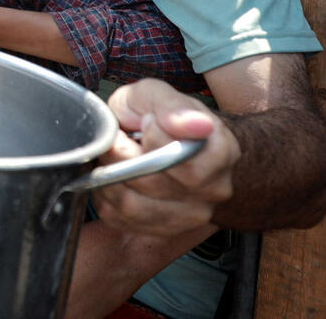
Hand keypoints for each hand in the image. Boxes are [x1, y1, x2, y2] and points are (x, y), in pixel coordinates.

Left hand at [92, 79, 240, 235]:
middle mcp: (213, 189)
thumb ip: (170, 105)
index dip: (151, 136)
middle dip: (121, 156)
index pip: (181, 156)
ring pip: (133, 206)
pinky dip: (105, 196)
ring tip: (114, 158)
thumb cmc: (159, 116)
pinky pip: (120, 219)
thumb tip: (194, 124)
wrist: (164, 140)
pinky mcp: (160, 230)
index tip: (144, 121)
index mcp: (220, 151)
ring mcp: (190, 215)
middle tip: (119, 138)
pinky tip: (113, 177)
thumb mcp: (155, 94)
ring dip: (110, 178)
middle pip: (152, 183)